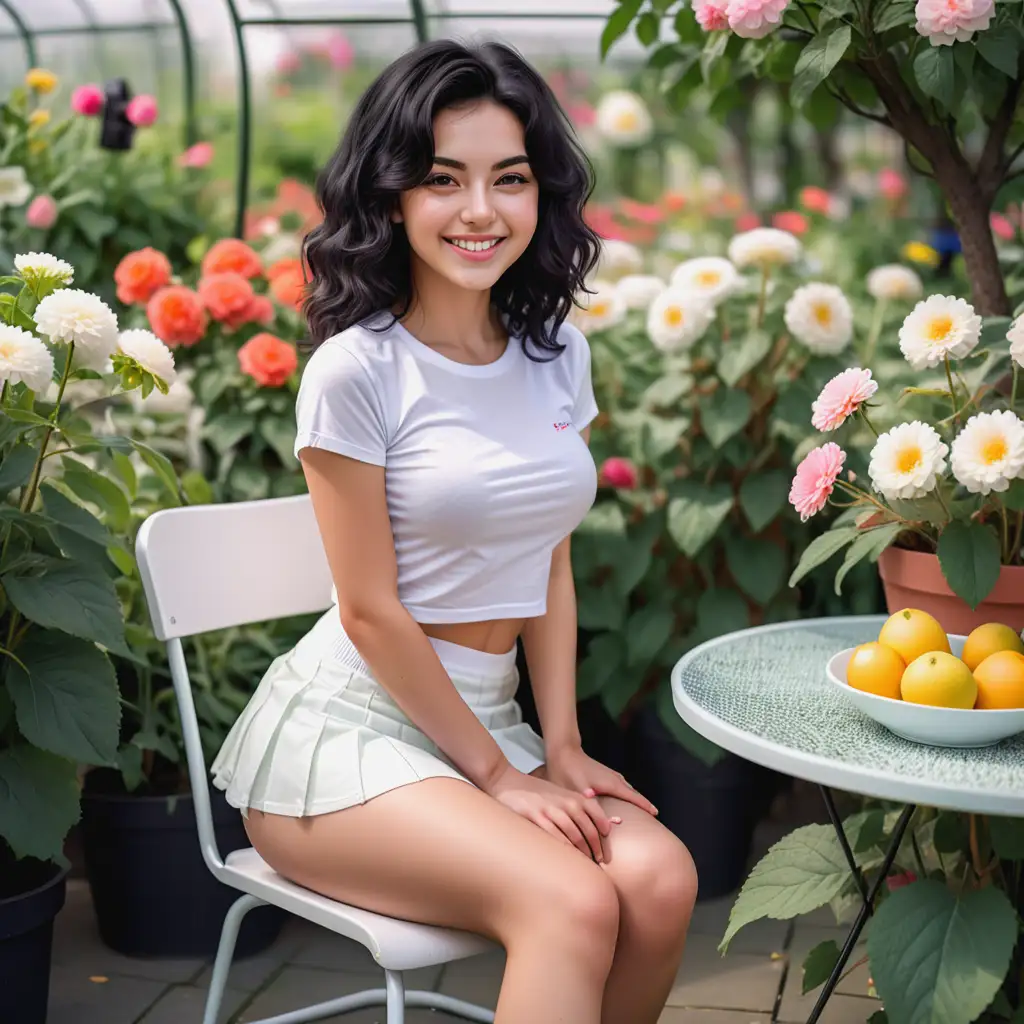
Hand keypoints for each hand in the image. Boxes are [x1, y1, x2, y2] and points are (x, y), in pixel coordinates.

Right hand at [482, 762, 615, 861]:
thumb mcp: (562, 795)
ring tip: (586, 864)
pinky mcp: (536, 816)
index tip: (607, 850)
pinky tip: (567, 859)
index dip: (605, 836)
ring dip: (583, 853)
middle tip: (600, 863)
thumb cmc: (538, 792)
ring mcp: (551, 810)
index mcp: (574, 797)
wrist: (508, 782)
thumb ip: (582, 808)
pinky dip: (563, 849)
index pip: (598, 816)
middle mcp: (566, 803)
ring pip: (574, 835)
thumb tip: (610, 823)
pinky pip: (555, 836)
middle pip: (589, 830)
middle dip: (597, 849)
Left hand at [545, 744, 658, 817]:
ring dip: (634, 799)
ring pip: (627, 789)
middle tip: (653, 816)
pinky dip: (626, 794)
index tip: (656, 813)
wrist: (563, 752)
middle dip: (642, 804)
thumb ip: (595, 807)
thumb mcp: (579, 792)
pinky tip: (622, 800)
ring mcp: (610, 775)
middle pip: (633, 793)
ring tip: (640, 811)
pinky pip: (621, 786)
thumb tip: (616, 821)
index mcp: (611, 784)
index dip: (645, 805)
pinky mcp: (604, 774)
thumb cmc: (568, 772)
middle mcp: (614, 778)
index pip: (633, 796)